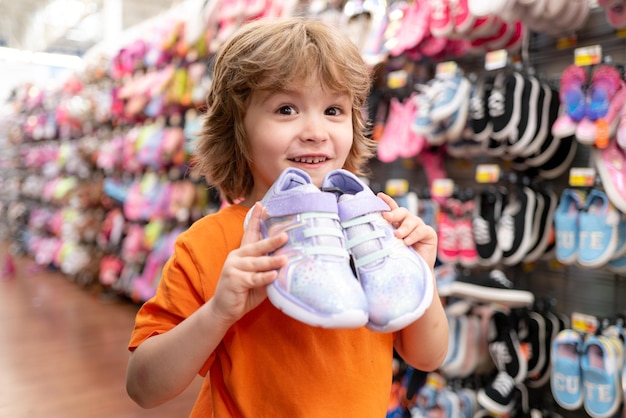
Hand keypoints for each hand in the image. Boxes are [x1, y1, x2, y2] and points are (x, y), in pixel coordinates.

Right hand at [211, 202, 287, 324]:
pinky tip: (274, 275)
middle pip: (256, 246)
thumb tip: (287, 261)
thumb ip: (267, 269)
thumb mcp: (258, 278)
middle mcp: (237, 257)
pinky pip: (253, 278)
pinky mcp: (234, 280)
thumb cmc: (244, 292)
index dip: (255, 219)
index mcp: (243, 253)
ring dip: (272, 261)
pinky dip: (264, 277)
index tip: (261, 205)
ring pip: (257, 263)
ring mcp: (234, 268)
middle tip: (285, 236)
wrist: (224, 310)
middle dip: (271, 240)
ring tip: (285, 259)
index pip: (250, 233)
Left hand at [377, 192, 437, 268]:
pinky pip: (422, 230)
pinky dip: (414, 235)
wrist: (415, 271)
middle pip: (402, 212)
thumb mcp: (390, 246)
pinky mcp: (429, 233)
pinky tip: (407, 241)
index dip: (387, 201)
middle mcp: (408, 223)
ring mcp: (419, 227)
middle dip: (394, 213)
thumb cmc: (400, 259)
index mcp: (397, 224)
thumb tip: (370, 233)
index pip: (392, 209)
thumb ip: (384, 237)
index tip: (379, 196)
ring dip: (404, 227)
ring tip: (397, 236)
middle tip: (386, 217)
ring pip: (412, 220)